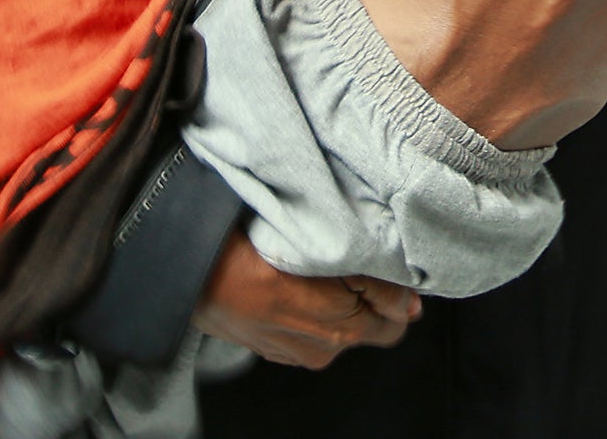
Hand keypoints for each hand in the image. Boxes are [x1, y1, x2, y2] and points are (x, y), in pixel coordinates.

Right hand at [190, 229, 420, 368]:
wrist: (193, 270)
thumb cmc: (254, 254)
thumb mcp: (325, 257)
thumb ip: (376, 282)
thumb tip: (413, 307)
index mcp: (343, 328)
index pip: (398, 315)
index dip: (395, 284)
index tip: (383, 257)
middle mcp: (324, 349)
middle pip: (372, 323)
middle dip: (372, 295)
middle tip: (355, 257)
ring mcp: (298, 352)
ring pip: (342, 325)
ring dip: (342, 299)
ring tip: (320, 263)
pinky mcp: (276, 349)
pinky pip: (312, 330)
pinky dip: (313, 309)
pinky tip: (297, 280)